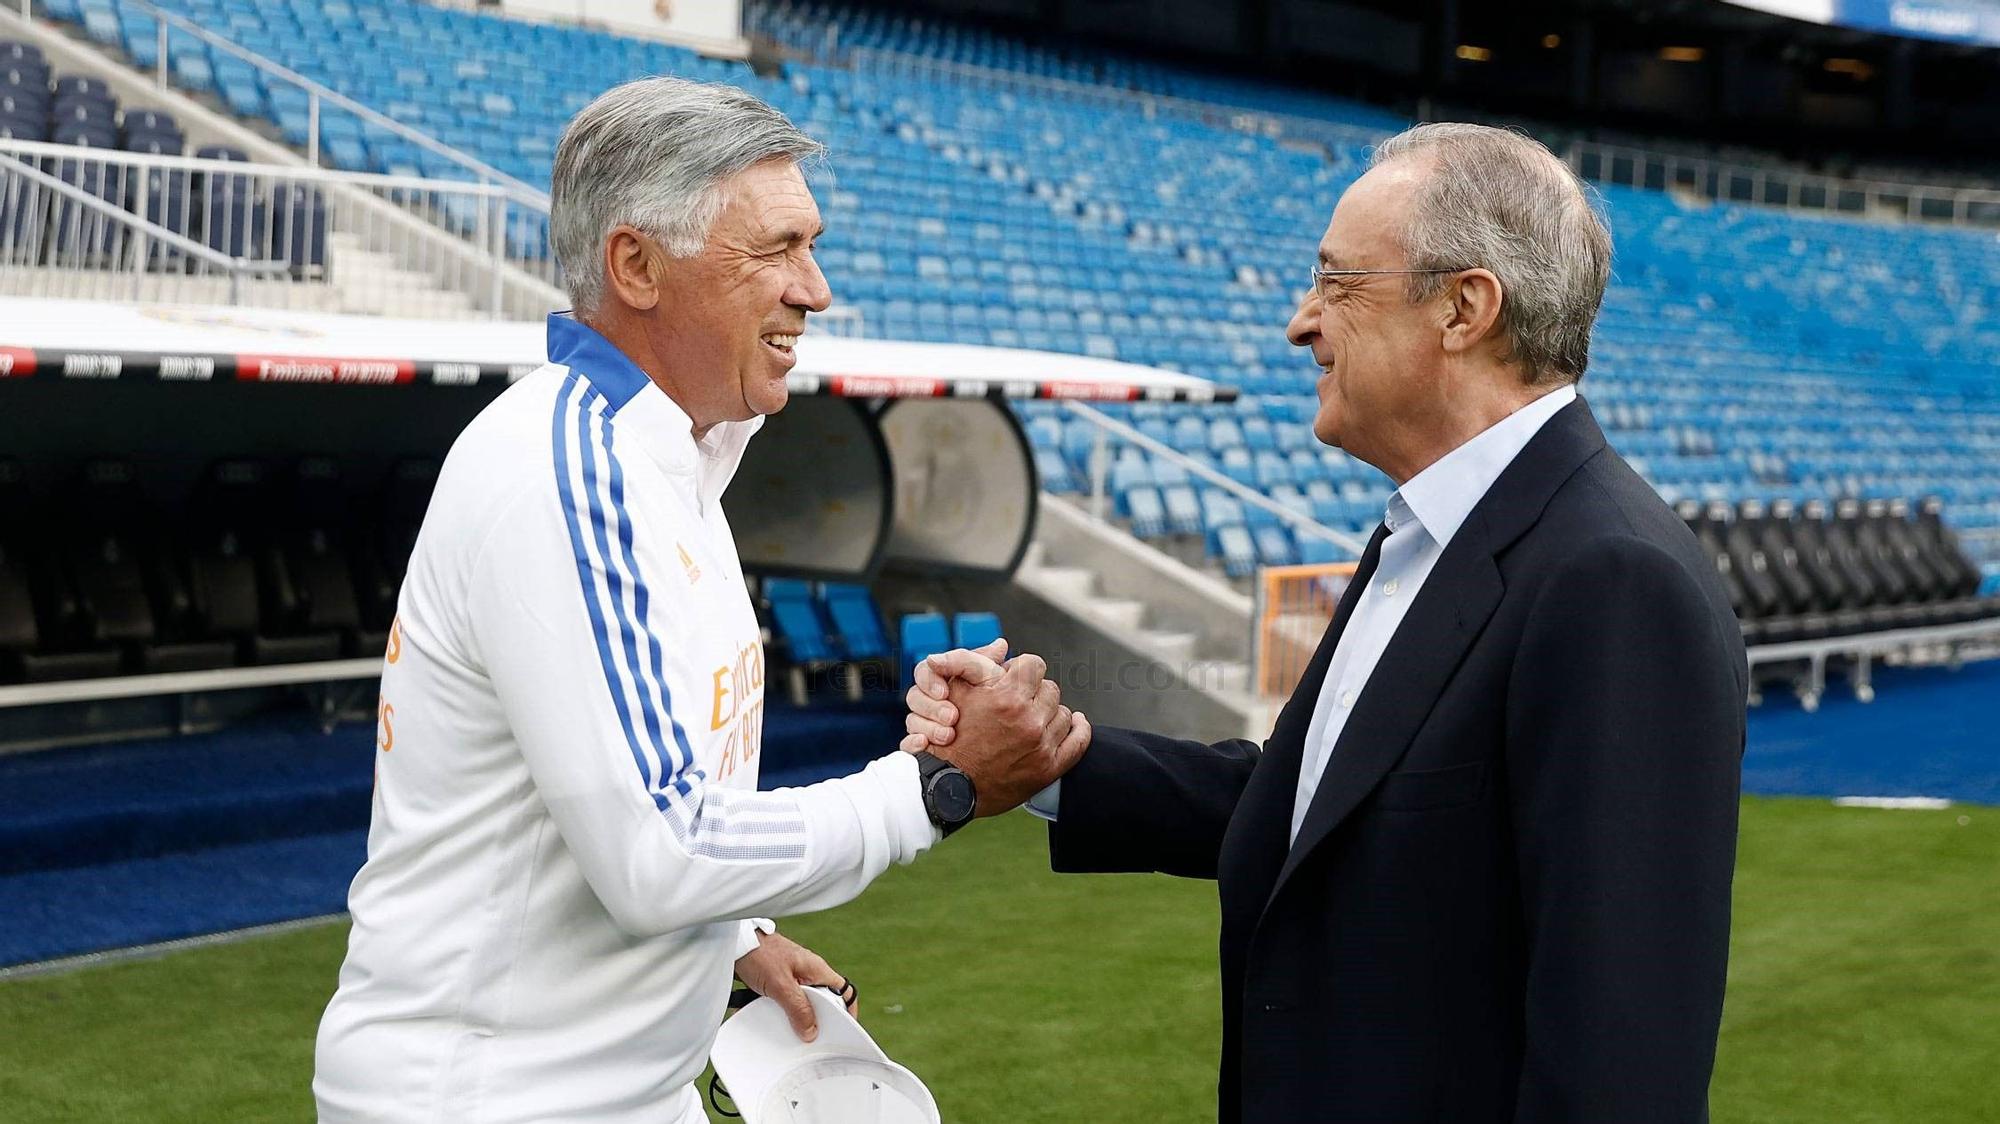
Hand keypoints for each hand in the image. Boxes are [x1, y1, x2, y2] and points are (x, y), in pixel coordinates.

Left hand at [733, 930, 856, 1042]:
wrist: (733, 942)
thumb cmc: (759, 954)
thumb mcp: (781, 985)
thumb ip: (798, 1009)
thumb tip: (811, 1032)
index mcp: (817, 970)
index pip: (843, 991)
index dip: (847, 1010)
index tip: (843, 1030)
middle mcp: (808, 973)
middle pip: (822, 1001)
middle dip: (817, 1020)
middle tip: (809, 1037)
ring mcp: (793, 976)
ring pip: (802, 1003)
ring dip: (794, 1017)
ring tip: (786, 1030)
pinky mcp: (777, 980)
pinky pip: (784, 1000)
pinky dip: (777, 1010)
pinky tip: (767, 1019)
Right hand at [899, 641, 1090, 815]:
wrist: (950, 786)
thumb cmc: (949, 739)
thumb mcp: (955, 692)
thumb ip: (976, 662)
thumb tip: (1002, 644)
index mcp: (1006, 696)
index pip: (1033, 664)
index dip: (1022, 669)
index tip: (1015, 678)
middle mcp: (1027, 719)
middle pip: (1049, 689)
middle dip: (1035, 692)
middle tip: (1020, 702)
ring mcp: (1040, 745)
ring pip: (1062, 713)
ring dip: (1049, 713)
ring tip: (1032, 719)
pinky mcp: (1049, 767)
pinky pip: (1079, 741)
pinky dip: (1079, 729)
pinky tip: (1075, 723)